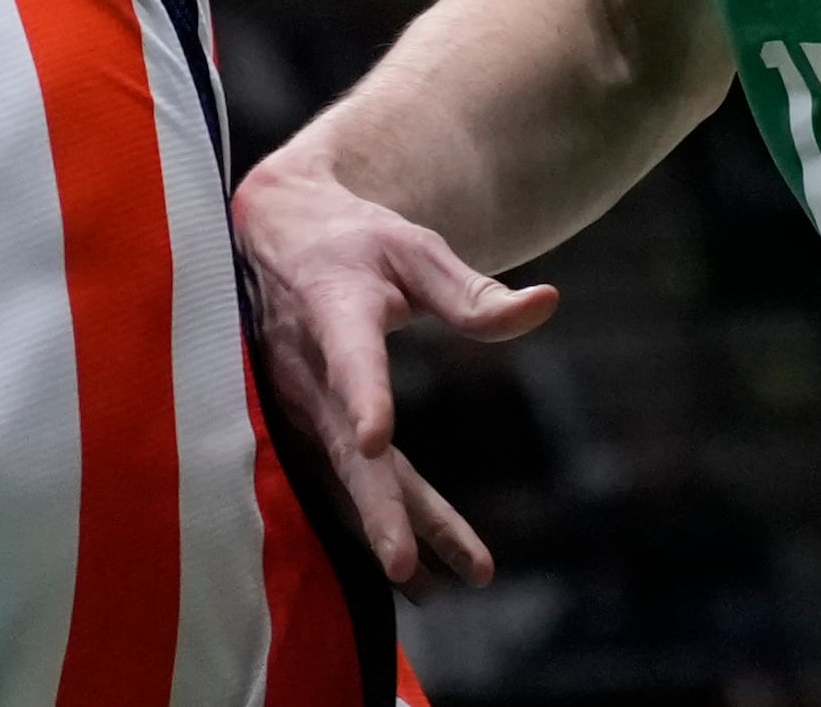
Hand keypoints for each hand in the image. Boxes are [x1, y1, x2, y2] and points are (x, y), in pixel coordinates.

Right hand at [233, 148, 557, 591]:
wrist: (272, 236)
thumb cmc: (353, 240)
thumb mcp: (413, 250)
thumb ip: (473, 293)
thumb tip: (548, 304)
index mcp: (334, 310)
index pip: (352, 358)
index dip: (364, 399)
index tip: (374, 440)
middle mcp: (307, 367)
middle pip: (344, 446)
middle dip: (375, 506)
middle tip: (401, 563)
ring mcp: (299, 405)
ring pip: (348, 477)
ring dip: (392, 528)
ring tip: (438, 584)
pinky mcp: (304, 428)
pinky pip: (342, 483)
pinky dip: (378, 526)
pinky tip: (419, 579)